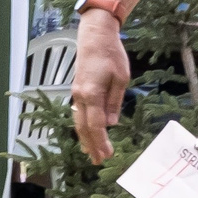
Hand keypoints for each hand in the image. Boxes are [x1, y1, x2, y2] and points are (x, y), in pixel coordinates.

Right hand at [70, 10, 129, 163]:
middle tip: (98, 162)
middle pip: (83, 127)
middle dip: (91, 146)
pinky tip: (87, 134)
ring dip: (85, 139)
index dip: (101, 142)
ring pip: (78, 121)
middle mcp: (80, 96)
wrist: (94, 35)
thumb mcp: (121, 78)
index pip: (96, 125)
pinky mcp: (77, 90)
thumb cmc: (111, 54)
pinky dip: (83, 126)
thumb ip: (115, 102)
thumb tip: (111, 123)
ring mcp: (76, 93)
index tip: (107, 155)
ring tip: (91, 154)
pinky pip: (78, 113)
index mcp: (91, 93)